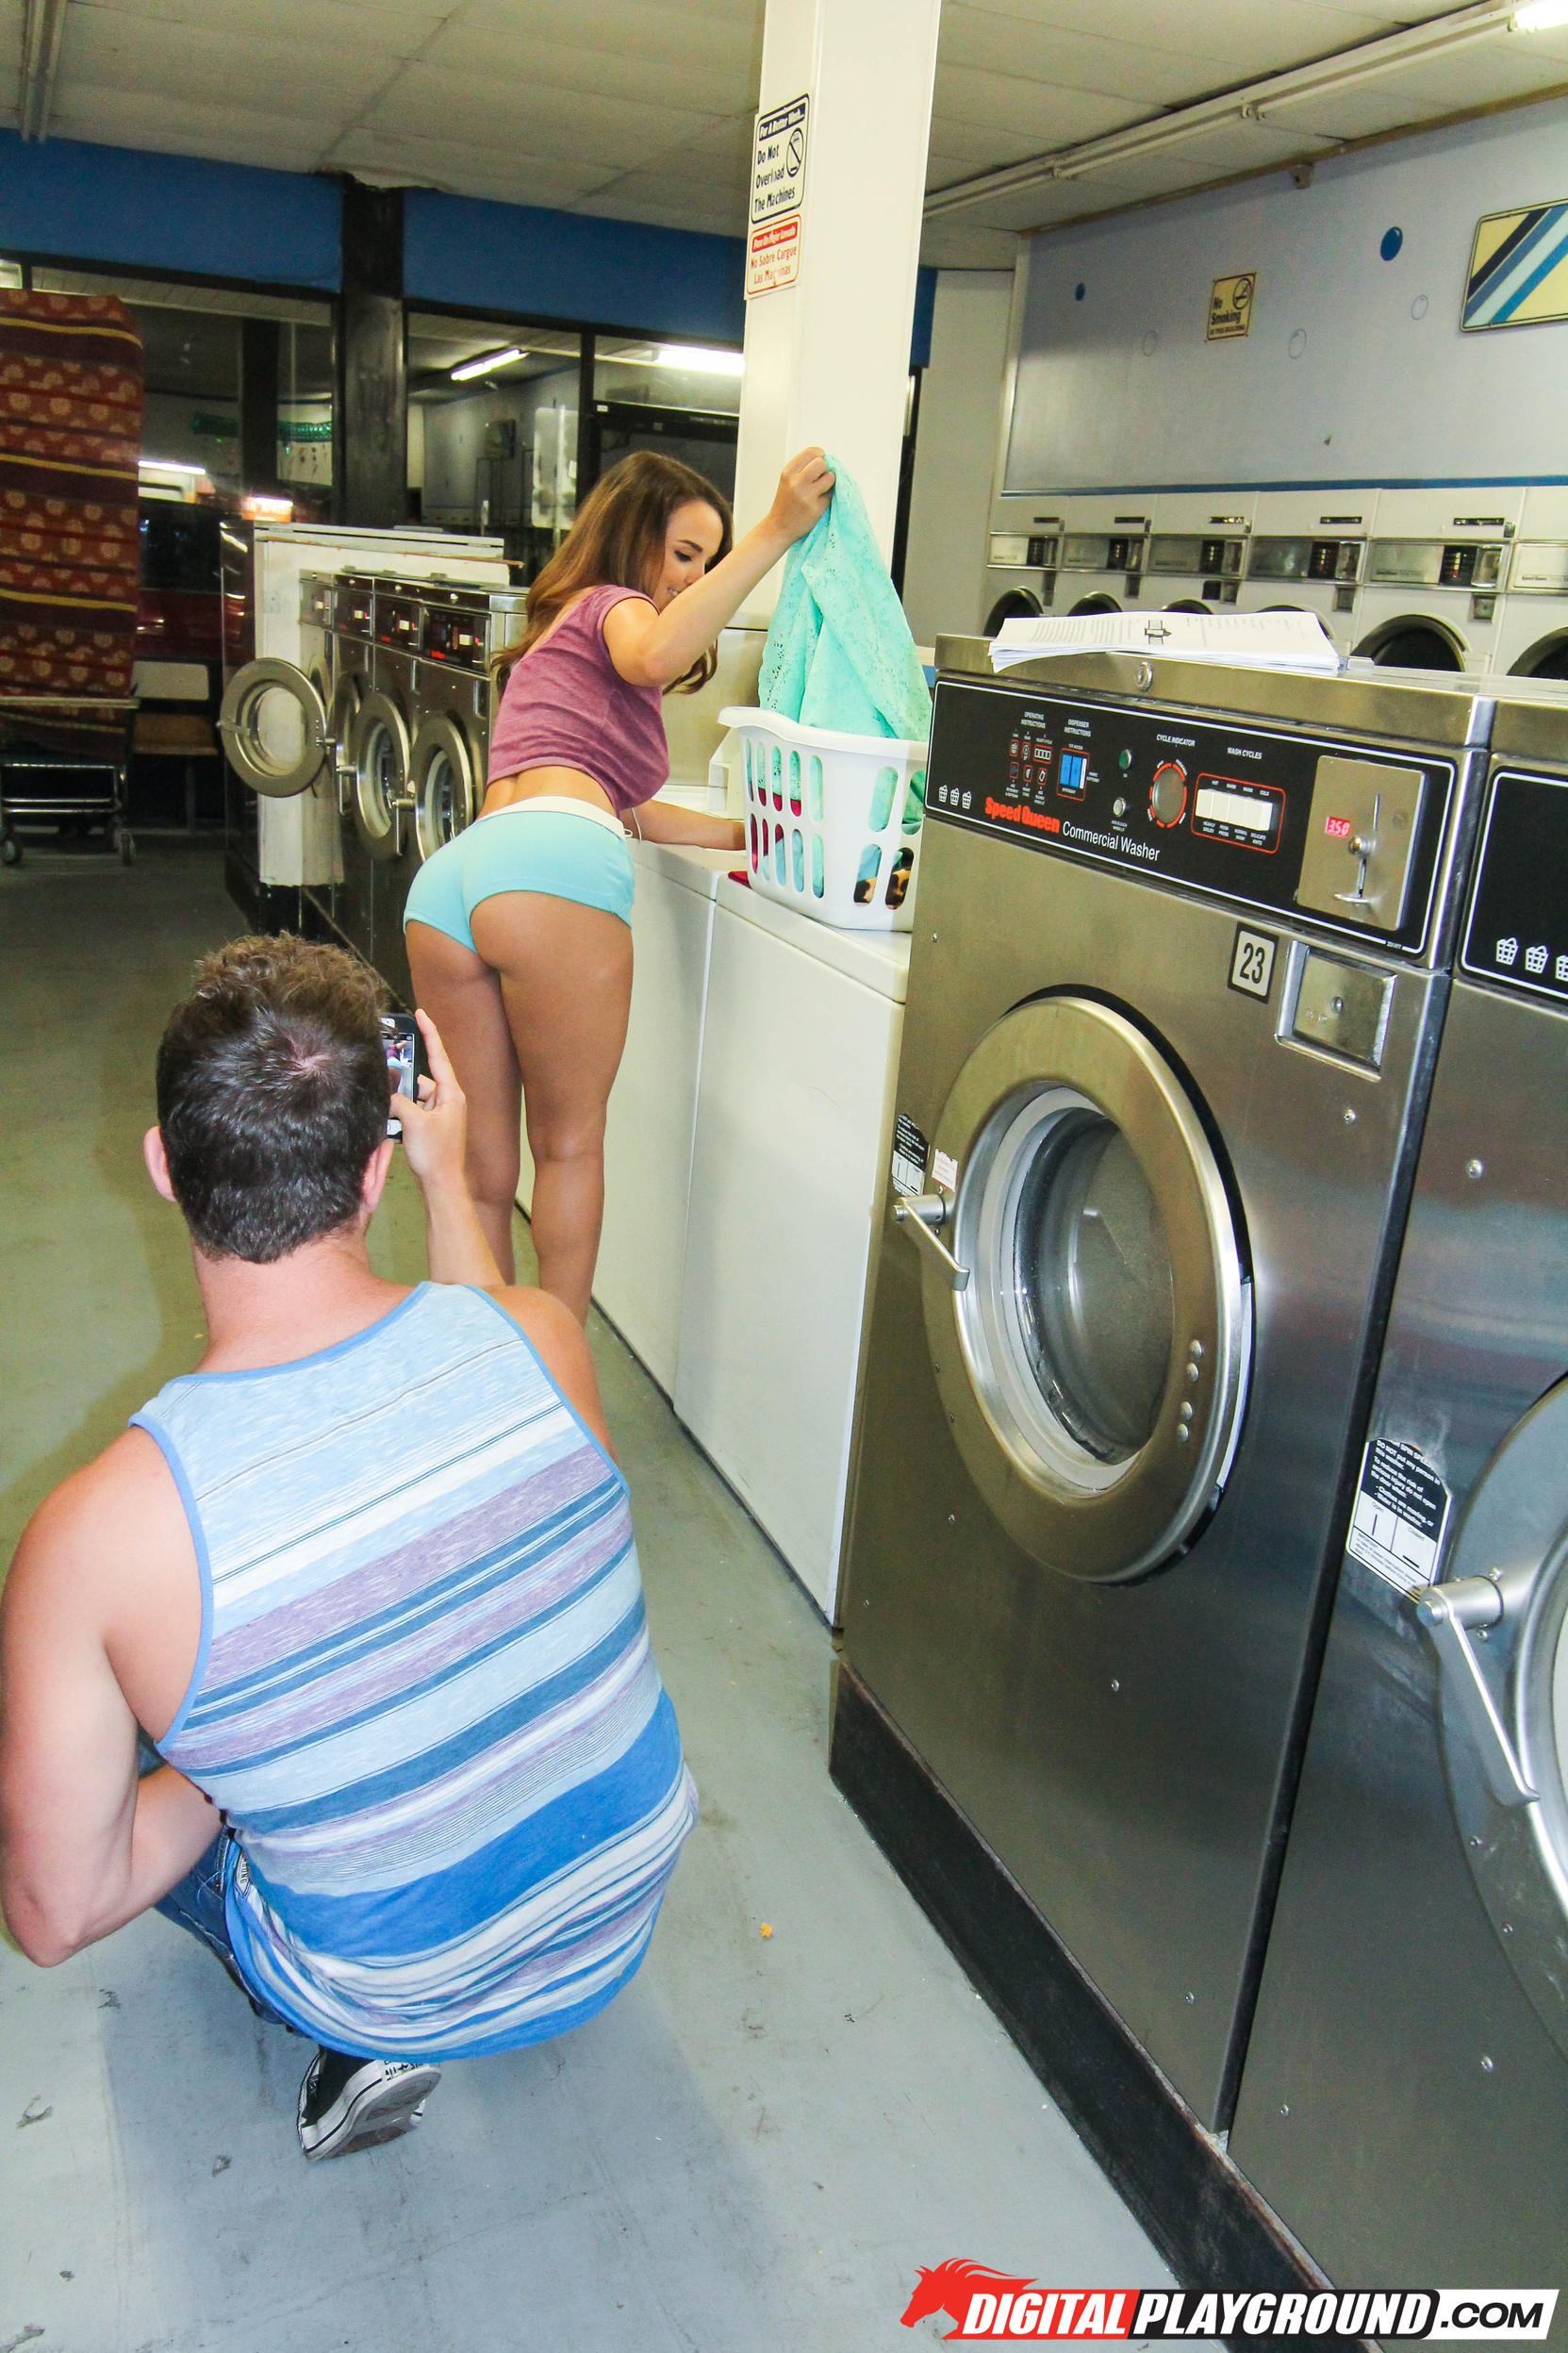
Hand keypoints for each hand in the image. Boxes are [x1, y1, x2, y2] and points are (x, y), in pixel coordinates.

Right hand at [393, 1010, 467, 1198]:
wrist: (442, 1185)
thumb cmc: (435, 1154)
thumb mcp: (413, 1123)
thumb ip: (399, 1101)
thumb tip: (388, 1093)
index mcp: (451, 1094)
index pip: (439, 1056)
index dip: (429, 1032)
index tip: (420, 1013)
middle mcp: (448, 1100)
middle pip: (421, 1078)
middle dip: (402, 1079)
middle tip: (384, 1077)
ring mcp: (441, 1114)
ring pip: (414, 1096)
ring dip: (399, 1101)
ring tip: (389, 1111)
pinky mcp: (432, 1126)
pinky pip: (413, 1110)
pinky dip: (401, 1113)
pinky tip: (390, 1122)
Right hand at [767, 447, 833, 545]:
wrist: (778, 527)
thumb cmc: (786, 502)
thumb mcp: (788, 480)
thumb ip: (803, 468)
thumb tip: (827, 459)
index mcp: (788, 472)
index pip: (811, 452)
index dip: (820, 454)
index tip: (821, 460)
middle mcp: (796, 482)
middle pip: (822, 463)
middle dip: (825, 468)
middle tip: (821, 477)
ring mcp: (807, 495)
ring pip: (830, 477)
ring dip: (829, 481)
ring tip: (821, 489)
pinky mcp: (816, 508)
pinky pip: (831, 494)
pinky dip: (828, 495)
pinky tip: (819, 501)